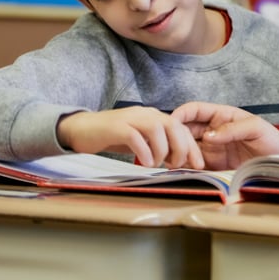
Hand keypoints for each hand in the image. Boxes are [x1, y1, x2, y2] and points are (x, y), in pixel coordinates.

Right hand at [56, 107, 203, 168]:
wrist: (81, 129)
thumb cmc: (112, 137)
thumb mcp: (140, 140)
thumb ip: (157, 145)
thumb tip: (177, 161)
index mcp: (154, 116)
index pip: (180, 128)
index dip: (191, 146)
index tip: (197, 164)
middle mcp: (145, 113)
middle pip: (173, 126)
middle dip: (181, 148)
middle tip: (176, 166)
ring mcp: (130, 118)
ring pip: (157, 129)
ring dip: (162, 150)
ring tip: (158, 165)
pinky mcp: (116, 127)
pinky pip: (135, 137)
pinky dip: (144, 151)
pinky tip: (145, 163)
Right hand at [171, 102, 278, 169]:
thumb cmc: (272, 141)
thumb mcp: (256, 128)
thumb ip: (233, 129)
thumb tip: (209, 137)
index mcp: (221, 116)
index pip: (194, 110)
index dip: (181, 114)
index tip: (171, 123)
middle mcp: (212, 131)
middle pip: (185, 129)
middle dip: (176, 137)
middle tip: (175, 149)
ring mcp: (210, 148)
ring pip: (185, 147)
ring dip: (178, 152)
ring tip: (175, 162)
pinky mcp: (212, 165)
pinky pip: (192, 164)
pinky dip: (184, 166)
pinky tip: (181, 170)